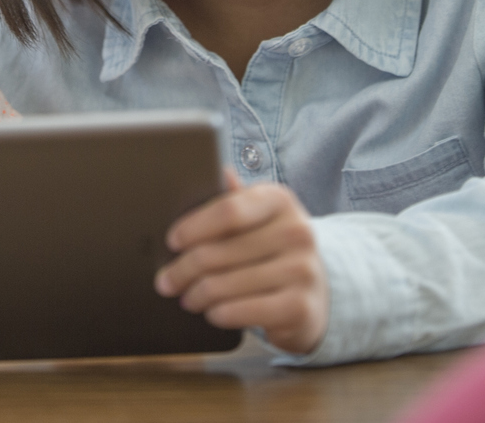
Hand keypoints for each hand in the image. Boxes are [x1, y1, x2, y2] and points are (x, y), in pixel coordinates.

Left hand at [154, 171, 329, 354]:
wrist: (318, 292)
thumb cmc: (274, 249)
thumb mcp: (260, 217)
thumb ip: (237, 199)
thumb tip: (220, 171)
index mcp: (280, 200)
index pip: (228, 210)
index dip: (193, 227)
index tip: (172, 241)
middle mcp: (297, 232)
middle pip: (217, 252)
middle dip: (182, 270)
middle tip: (166, 281)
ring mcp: (302, 271)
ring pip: (224, 285)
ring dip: (196, 295)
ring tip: (187, 298)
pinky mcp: (300, 307)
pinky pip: (242, 312)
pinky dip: (219, 314)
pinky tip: (212, 312)